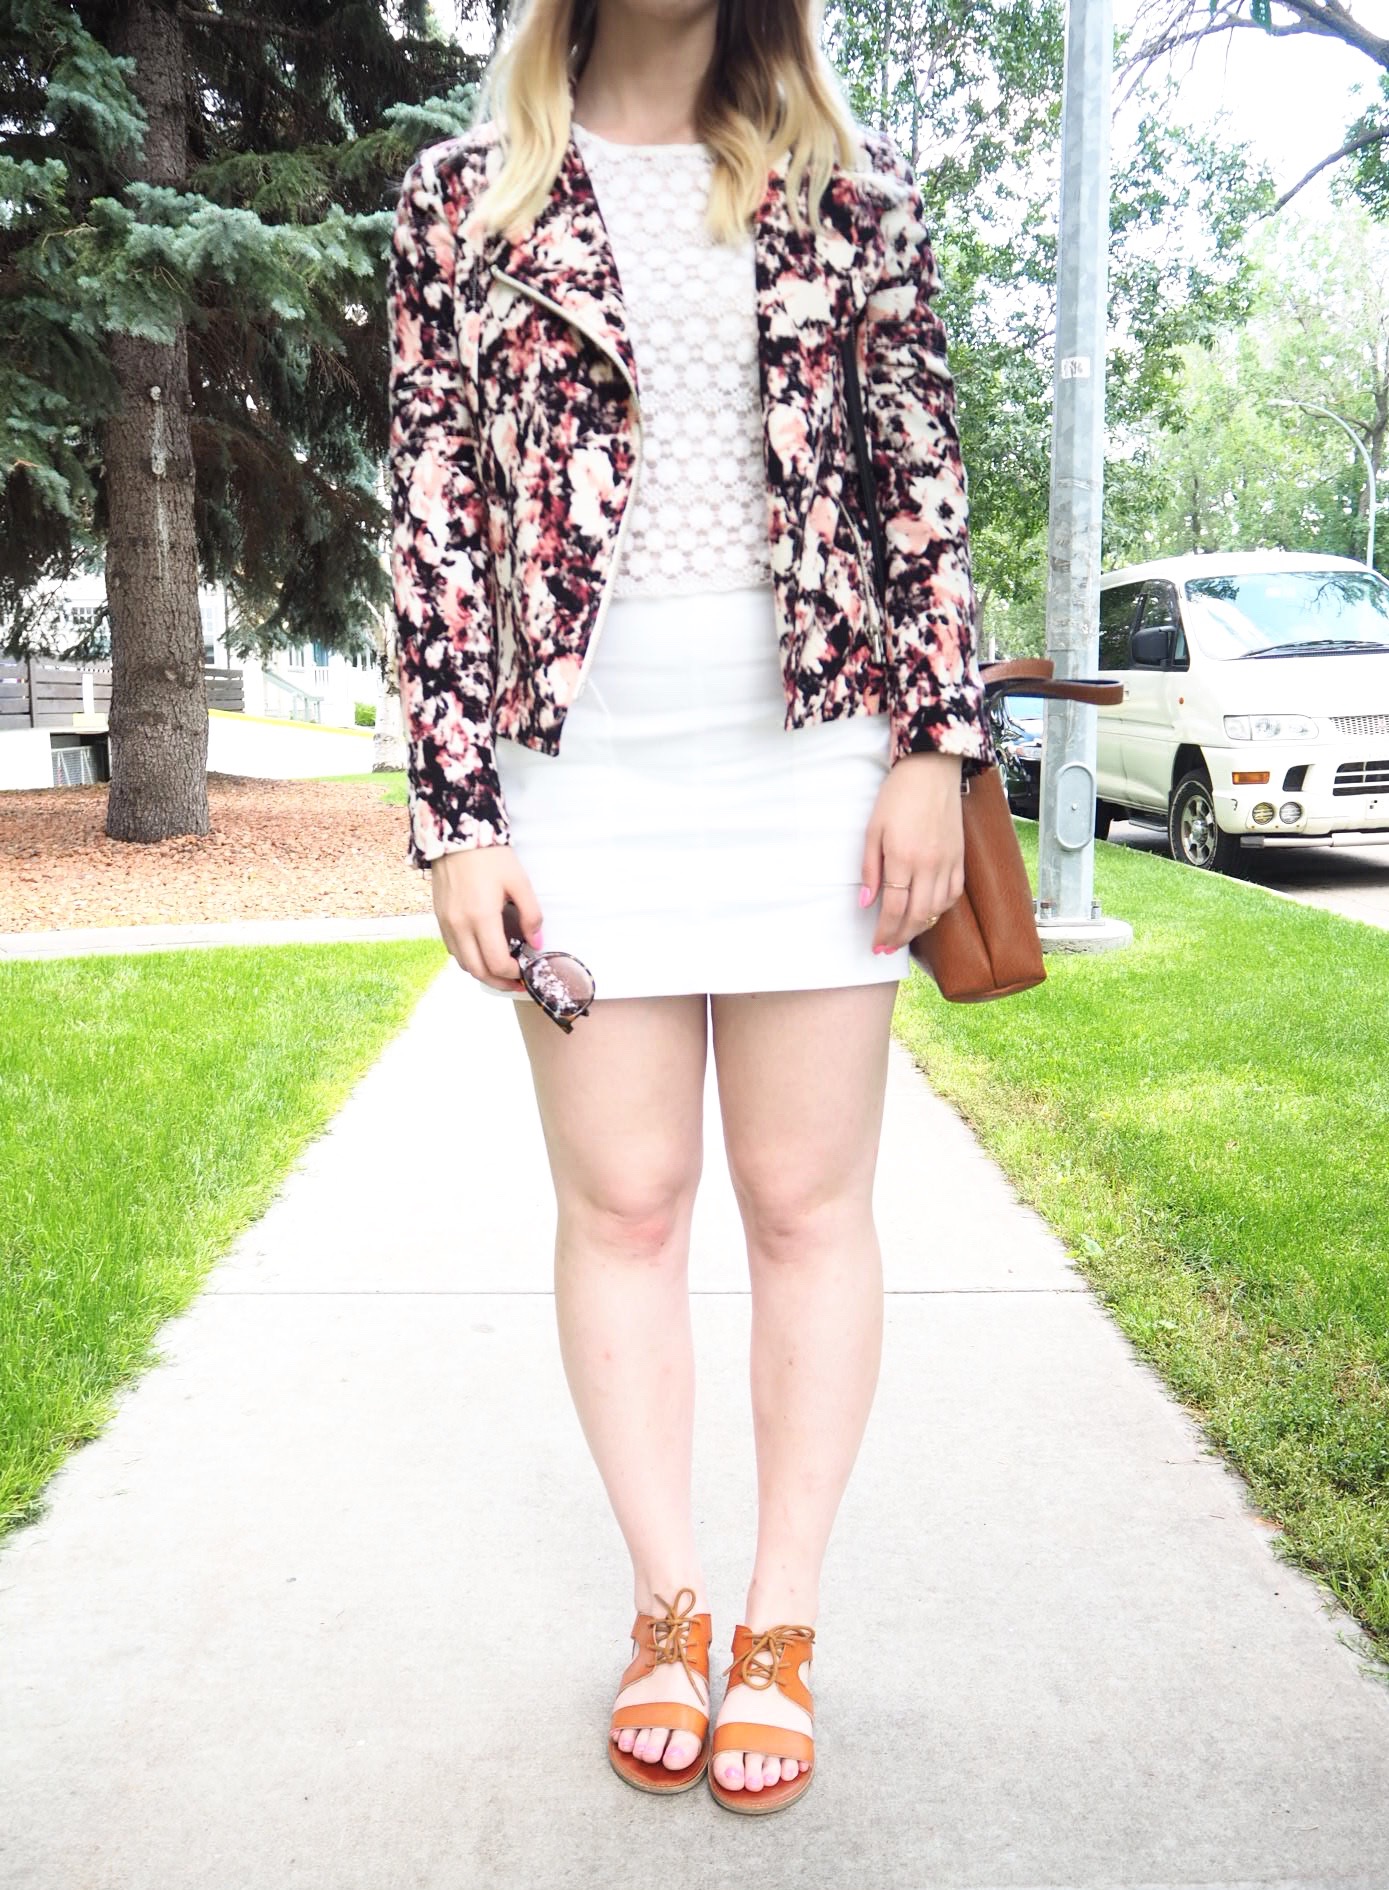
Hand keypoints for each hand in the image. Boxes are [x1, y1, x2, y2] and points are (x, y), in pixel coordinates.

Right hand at [430, 845, 542, 993]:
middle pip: (478, 970)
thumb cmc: (491, 857)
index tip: (526, 969)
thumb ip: (531, 915)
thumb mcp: (519, 882)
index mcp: (481, 918)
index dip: (514, 973)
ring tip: (501, 971)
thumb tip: (536, 943)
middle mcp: (459, 926)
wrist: (457, 836)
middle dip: (499, 982)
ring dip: (483, 972)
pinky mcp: (440, 918)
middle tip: (516, 982)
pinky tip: (483, 952)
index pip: (497, 962)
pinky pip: (453, 950)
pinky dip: (469, 959)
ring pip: (463, 963)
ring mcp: (446, 924)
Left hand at [860, 751, 964, 952]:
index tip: (876, 945)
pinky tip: (929, 913)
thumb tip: (867, 903)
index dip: (885, 932)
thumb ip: (870, 869)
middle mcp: (929, 865)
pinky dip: (941, 909)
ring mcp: (948, 863)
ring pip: (937, 909)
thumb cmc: (897, 796)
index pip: (894, 908)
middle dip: (901, 937)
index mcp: (903, 858)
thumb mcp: (873, 830)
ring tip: (905, 934)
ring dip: (921, 927)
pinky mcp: (960, 857)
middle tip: (887, 949)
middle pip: (917, 916)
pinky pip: (954, 894)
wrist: (932, 770)